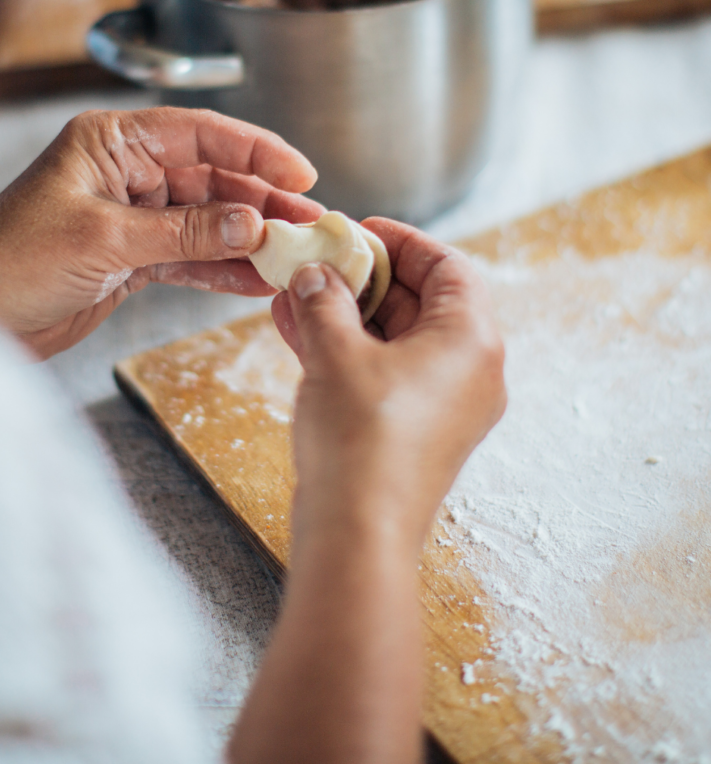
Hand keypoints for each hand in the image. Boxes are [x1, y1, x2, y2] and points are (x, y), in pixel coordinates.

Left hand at [0, 108, 320, 358]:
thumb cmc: (10, 262)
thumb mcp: (105, 239)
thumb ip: (184, 232)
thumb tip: (252, 225)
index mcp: (111, 142)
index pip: (199, 133)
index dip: (255, 149)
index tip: (300, 173)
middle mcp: (126, 172)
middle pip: (211, 178)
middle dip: (261, 201)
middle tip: (309, 222)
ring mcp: (132, 216)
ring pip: (207, 220)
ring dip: (249, 238)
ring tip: (294, 254)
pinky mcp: (133, 257)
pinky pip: (190, 257)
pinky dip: (222, 269)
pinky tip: (257, 280)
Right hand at [272, 218, 505, 543]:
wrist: (357, 534)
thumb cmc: (361, 439)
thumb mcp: (336, 352)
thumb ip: (326, 300)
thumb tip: (317, 275)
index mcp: (471, 340)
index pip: (447, 266)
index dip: (401, 242)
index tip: (358, 231)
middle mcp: (470, 370)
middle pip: (420, 302)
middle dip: (362, 279)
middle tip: (318, 261)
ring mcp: (445, 404)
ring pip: (395, 339)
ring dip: (346, 313)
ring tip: (295, 290)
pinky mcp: (417, 430)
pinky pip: (385, 372)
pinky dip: (348, 349)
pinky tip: (298, 328)